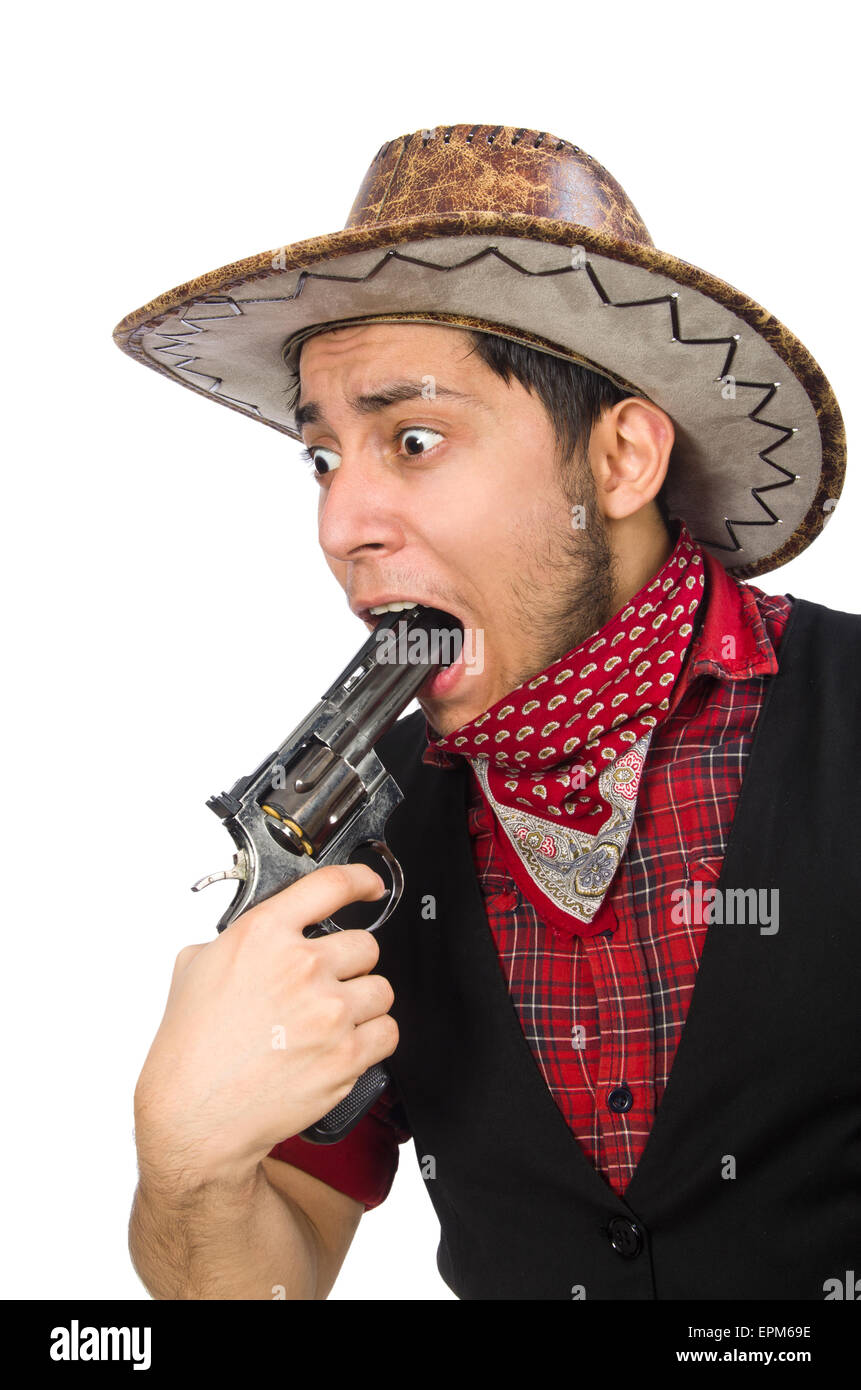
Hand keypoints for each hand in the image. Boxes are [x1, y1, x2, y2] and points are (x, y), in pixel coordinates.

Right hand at [133, 864, 396, 1192]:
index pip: (332, 884)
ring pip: (380, 989)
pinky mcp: (347, 1054)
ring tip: (330, 1022)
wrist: (196, 1114)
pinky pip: (387, 1031)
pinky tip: (344, 1044)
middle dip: (350, 965)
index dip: (362, 880)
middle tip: (325, 987)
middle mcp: (301, 966)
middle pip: (366, 945)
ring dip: (362, 1004)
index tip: (371, 887)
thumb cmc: (191, 1048)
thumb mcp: (194, 967)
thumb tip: (260, 934)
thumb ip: (235, 939)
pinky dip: (372, 1038)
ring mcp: (328, 1011)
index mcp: (264, 935)